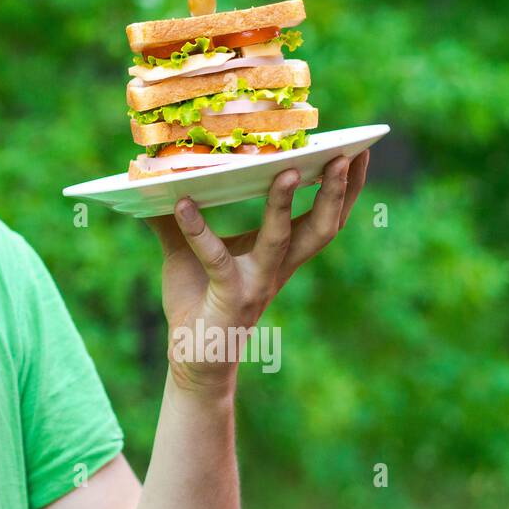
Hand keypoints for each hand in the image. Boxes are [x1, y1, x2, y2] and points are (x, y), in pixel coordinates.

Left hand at [145, 150, 370, 394]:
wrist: (193, 359)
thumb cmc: (197, 301)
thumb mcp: (187, 252)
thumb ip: (175, 220)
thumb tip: (151, 184)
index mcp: (280, 254)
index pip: (325, 216)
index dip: (345, 187)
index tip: (357, 149)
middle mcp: (277, 267)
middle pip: (322, 225)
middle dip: (336, 190)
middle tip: (342, 154)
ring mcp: (256, 282)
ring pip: (282, 239)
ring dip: (285, 205)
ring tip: (287, 171)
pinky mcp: (230, 297)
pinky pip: (218, 259)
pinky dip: (199, 230)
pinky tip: (182, 204)